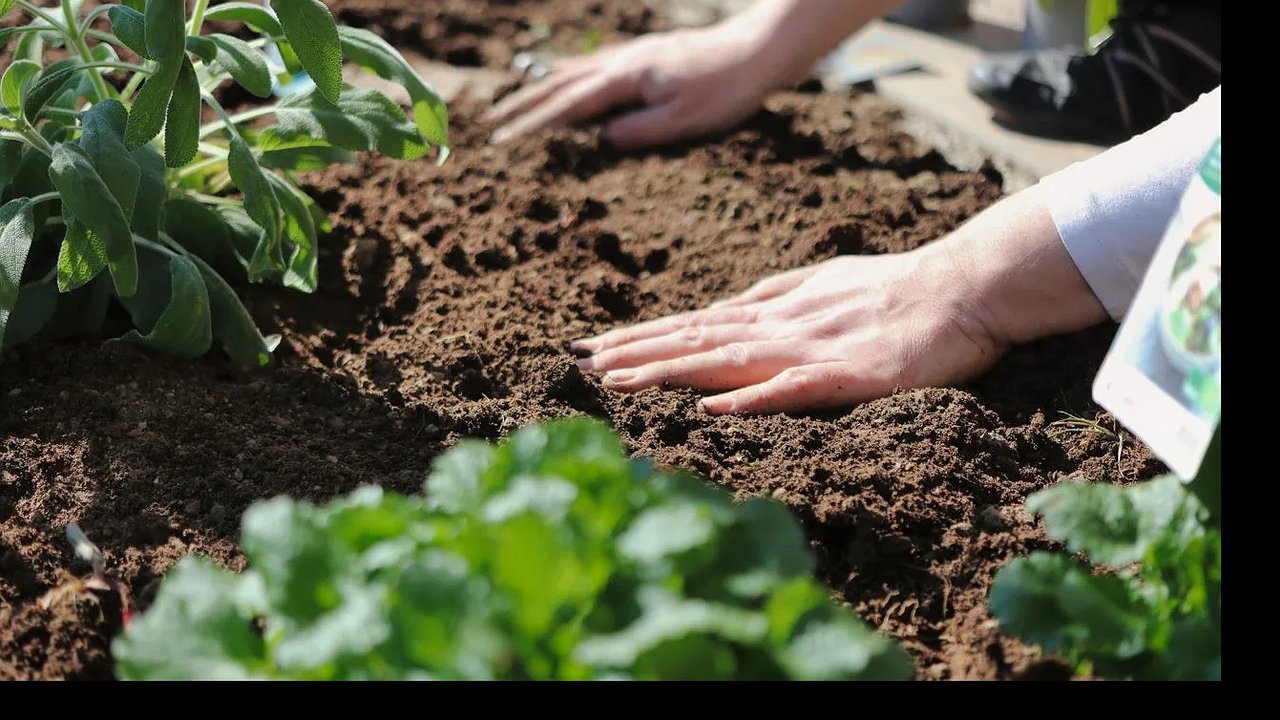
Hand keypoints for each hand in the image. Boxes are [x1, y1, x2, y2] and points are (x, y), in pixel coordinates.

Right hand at [483, 22, 791, 148]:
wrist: (760, 49)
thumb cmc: (727, 88)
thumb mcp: (685, 120)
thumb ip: (640, 131)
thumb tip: (602, 141)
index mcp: (627, 78)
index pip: (568, 105)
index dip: (532, 124)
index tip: (502, 141)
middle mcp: (624, 61)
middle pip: (560, 84)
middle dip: (522, 104)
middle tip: (489, 122)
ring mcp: (634, 55)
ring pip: (575, 70)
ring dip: (541, 87)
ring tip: (514, 101)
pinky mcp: (647, 55)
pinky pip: (595, 64)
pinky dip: (570, 73)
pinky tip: (566, 76)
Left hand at [571, 247, 1005, 414]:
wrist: (966, 286)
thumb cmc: (897, 287)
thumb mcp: (823, 284)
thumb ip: (773, 297)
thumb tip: (724, 308)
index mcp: (775, 311)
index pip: (693, 326)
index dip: (641, 337)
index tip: (590, 347)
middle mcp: (781, 326)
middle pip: (695, 340)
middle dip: (634, 352)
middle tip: (576, 363)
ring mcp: (813, 348)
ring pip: (727, 360)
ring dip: (670, 370)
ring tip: (617, 381)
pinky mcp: (851, 375)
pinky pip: (795, 387)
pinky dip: (751, 397)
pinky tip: (712, 406)